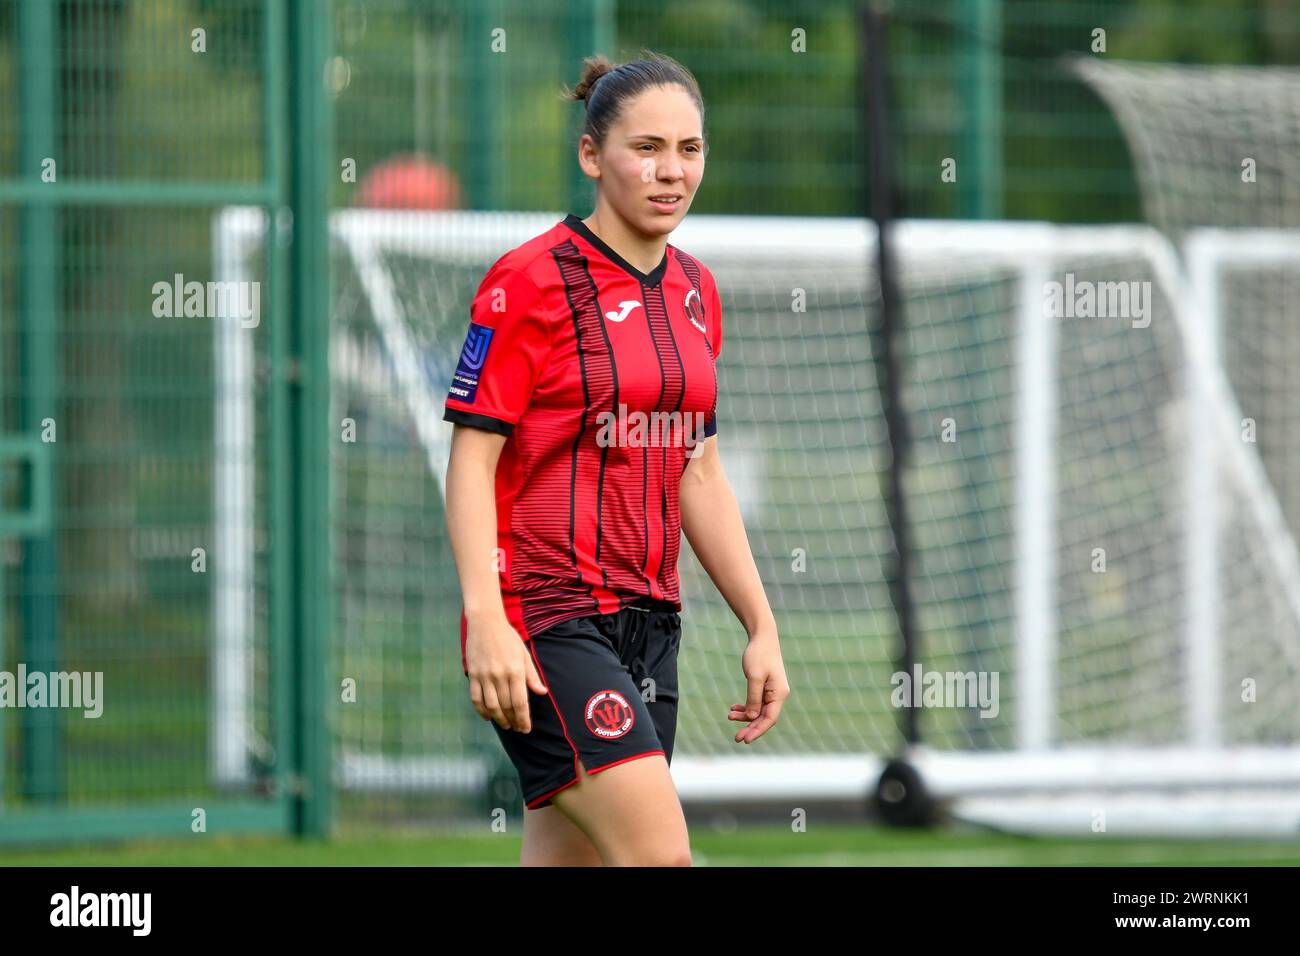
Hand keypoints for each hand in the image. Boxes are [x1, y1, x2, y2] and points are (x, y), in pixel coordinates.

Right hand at [465, 614, 547, 732]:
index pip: (520, 702)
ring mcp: (484, 676)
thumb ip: (532, 675)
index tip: (526, 728)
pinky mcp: (473, 674)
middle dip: (513, 720)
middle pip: (506, 706)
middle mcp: (499, 675)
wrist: (485, 623)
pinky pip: (476, 698)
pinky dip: (481, 710)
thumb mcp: (524, 654)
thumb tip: (542, 692)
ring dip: (499, 719)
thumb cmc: (508, 637)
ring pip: (491, 706)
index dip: (523, 718)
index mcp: (515, 670)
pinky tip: (488, 716)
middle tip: (517, 728)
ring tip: (505, 725)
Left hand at [728, 631, 789, 743]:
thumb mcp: (754, 677)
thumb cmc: (759, 654)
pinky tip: (733, 708)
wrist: (762, 637)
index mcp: (779, 694)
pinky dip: (745, 707)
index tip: (745, 739)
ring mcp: (772, 692)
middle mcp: (778, 695)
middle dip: (750, 728)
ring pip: (759, 711)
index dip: (758, 731)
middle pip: (764, 718)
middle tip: (736, 738)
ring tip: (729, 716)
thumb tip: (751, 717)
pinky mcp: (765, 687)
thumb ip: (753, 698)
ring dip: (745, 716)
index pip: (770, 719)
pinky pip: (756, 702)